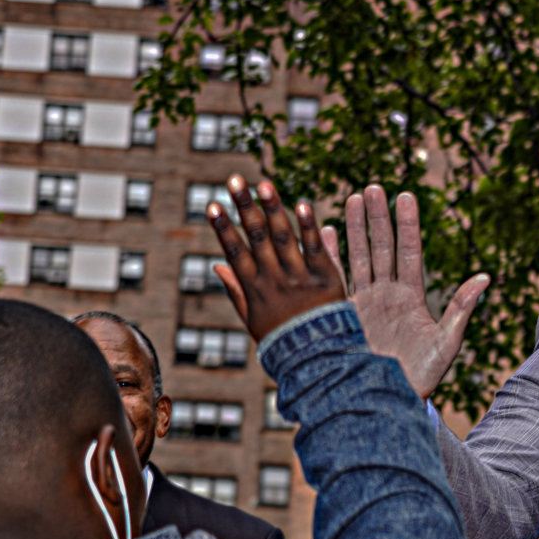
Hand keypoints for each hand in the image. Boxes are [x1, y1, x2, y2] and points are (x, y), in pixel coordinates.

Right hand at [209, 175, 345, 341]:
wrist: (320, 359)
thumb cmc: (283, 341)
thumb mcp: (253, 321)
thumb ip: (236, 292)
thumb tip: (217, 266)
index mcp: (254, 289)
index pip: (234, 253)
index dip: (223, 228)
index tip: (211, 204)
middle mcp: (274, 280)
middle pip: (256, 238)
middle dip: (244, 207)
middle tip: (234, 179)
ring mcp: (300, 278)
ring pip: (283, 238)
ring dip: (273, 209)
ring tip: (263, 184)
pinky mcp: (326, 278)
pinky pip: (315, 248)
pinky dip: (308, 227)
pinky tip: (301, 204)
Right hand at [320, 184, 487, 398]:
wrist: (388, 401)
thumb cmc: (423, 377)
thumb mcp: (446, 343)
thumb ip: (461, 309)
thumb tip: (485, 278)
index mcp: (412, 297)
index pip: (410, 252)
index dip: (408, 224)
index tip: (406, 195)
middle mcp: (387, 295)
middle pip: (381, 247)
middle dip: (377, 218)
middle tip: (373, 188)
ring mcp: (364, 303)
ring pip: (358, 258)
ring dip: (354, 229)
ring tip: (352, 199)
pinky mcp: (342, 316)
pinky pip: (336, 280)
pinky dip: (330, 257)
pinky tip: (325, 232)